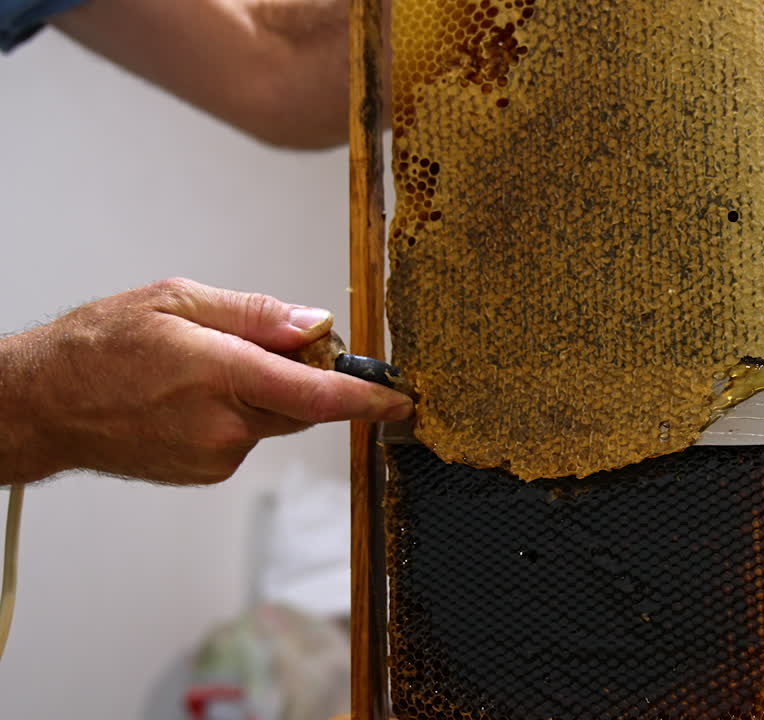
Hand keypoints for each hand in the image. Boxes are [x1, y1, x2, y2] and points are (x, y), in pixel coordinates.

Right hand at [0, 278, 411, 484]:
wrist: (42, 405)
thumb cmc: (98, 346)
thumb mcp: (178, 301)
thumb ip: (256, 314)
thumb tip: (316, 324)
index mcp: (221, 375)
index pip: (317, 395)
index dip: (367, 399)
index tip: (400, 400)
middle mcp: (224, 425)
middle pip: (304, 405)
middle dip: (306, 376)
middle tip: (273, 346)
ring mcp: (216, 456)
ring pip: (276, 420)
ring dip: (266, 394)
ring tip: (205, 370)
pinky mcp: (207, 473)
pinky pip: (248, 437)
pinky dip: (240, 414)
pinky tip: (192, 398)